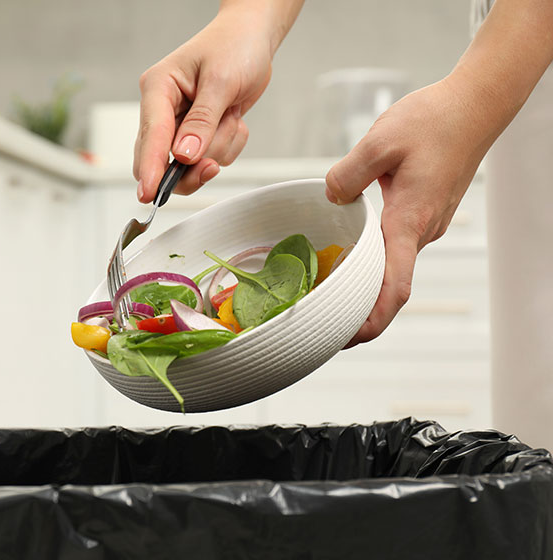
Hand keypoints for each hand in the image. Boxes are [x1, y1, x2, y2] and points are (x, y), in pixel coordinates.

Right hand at [134, 4, 286, 201]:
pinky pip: (209, 159)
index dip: (150, 168)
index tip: (149, 194)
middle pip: (160, 161)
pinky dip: (227, 146)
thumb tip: (184, 156)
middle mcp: (162, 109)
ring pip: (189, 165)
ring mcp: (178, 124)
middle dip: (191, 166)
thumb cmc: (234, 46)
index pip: (150, 136)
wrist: (253, 39)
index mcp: (158, 88)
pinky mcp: (196, 134)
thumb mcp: (221, 81)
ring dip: (217, 149)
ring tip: (230, 117)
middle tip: (212, 165)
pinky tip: (232, 120)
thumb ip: (202, 122)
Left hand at [326, 78, 493, 347]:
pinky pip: (397, 245)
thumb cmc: (433, 120)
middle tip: (321, 318)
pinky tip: (348, 252)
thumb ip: (348, 175)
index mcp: (410, 220)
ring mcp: (427, 223)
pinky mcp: (425, 212)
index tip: (350, 338)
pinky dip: (374, 258)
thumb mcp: (379, 142)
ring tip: (327, 288)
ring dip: (366, 282)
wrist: (474, 104)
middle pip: (391, 284)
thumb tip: (331, 197)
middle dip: (361, 309)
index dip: (374, 318)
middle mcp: (422, 230)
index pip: (395, 285)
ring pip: (394, 264)